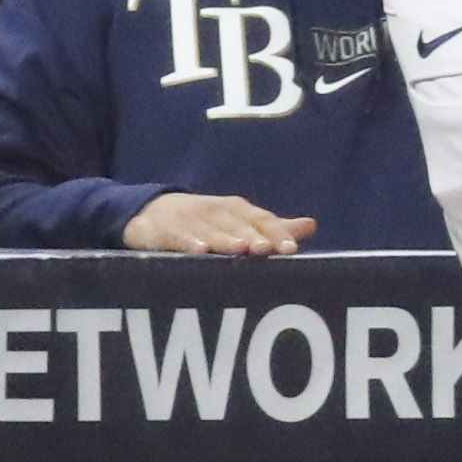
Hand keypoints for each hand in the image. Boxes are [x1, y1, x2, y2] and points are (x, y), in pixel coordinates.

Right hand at [124, 192, 318, 255]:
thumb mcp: (237, 221)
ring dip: (225, 238)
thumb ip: (271, 227)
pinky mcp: (163, 230)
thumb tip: (310, 226)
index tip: (291, 248)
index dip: (275, 232)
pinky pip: (176, 236)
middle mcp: (215, 211)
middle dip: (253, 236)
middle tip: (268, 249)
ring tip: (240, 249)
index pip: (260, 219)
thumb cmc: (204, 222)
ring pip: (209, 229)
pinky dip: (187, 241)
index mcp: (236, 210)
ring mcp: (188, 219)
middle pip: (237, 224)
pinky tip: (199, 250)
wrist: (150, 212)